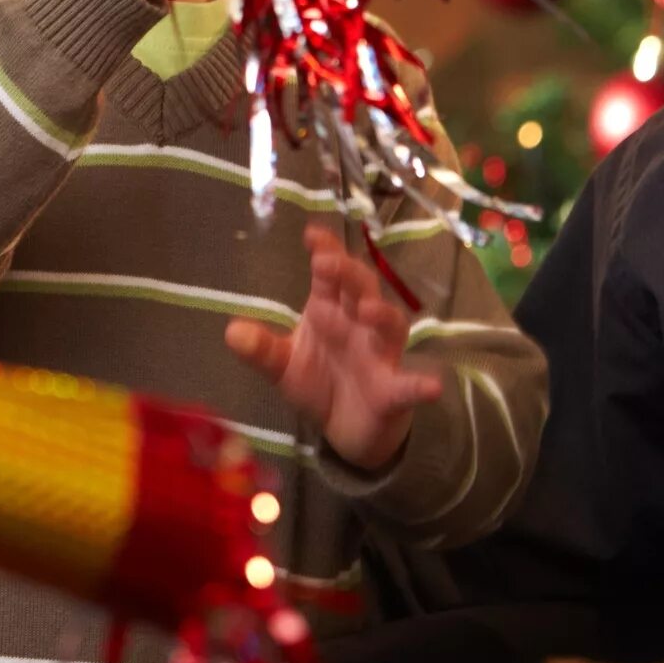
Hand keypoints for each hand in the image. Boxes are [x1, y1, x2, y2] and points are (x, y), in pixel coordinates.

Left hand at [223, 220, 442, 472]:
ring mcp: (380, 354)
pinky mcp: (393, 391)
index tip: (312, 234)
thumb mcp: (283, 366)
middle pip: (360, 290)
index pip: (328, 274)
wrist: (347, 428)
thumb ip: (261, 350)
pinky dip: (419, 385)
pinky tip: (431, 386)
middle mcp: (358, 324)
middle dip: (347, 274)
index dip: (325, 250)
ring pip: (389, 327)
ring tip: (367, 309)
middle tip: (328, 262)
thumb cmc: (319, 382)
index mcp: (329, 309)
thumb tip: (232, 332)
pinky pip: (408, 386)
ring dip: (381, 315)